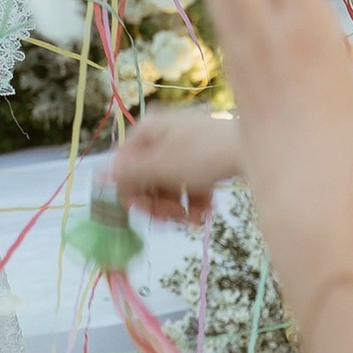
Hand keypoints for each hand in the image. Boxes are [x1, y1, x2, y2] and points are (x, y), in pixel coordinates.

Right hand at [102, 108, 240, 220]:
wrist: (257, 145)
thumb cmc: (202, 154)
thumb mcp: (160, 168)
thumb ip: (127, 175)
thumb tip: (95, 175)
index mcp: (145, 132)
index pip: (123, 168)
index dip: (130, 194)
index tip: (142, 214)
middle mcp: (161, 137)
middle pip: (146, 179)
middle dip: (159, 204)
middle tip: (175, 220)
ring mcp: (184, 148)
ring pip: (169, 186)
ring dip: (178, 208)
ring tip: (195, 219)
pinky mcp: (204, 160)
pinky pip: (188, 185)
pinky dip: (194, 201)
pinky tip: (205, 212)